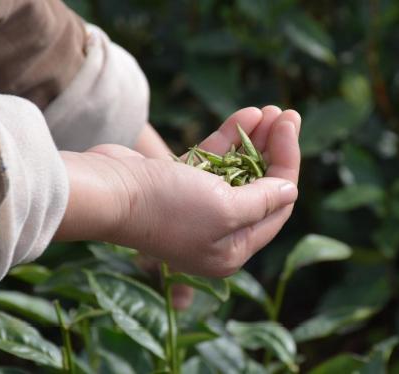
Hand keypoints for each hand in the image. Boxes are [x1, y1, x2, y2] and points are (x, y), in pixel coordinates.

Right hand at [56, 106, 300, 277]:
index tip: (290, 130)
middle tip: (288, 115)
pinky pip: (214, 161)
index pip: (275, 209)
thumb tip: (290, 190)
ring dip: (256, 140)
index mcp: (231, 251)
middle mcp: (217, 233)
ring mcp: (196, 207)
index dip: (287, 168)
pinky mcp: (179, 184)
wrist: (107, 192)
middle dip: (275, 150)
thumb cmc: (167, 207)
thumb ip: (263, 201)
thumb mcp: (226, 209)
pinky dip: (230, 138)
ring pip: (238, 171)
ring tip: (272, 110)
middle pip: (259, 188)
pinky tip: (248, 114)